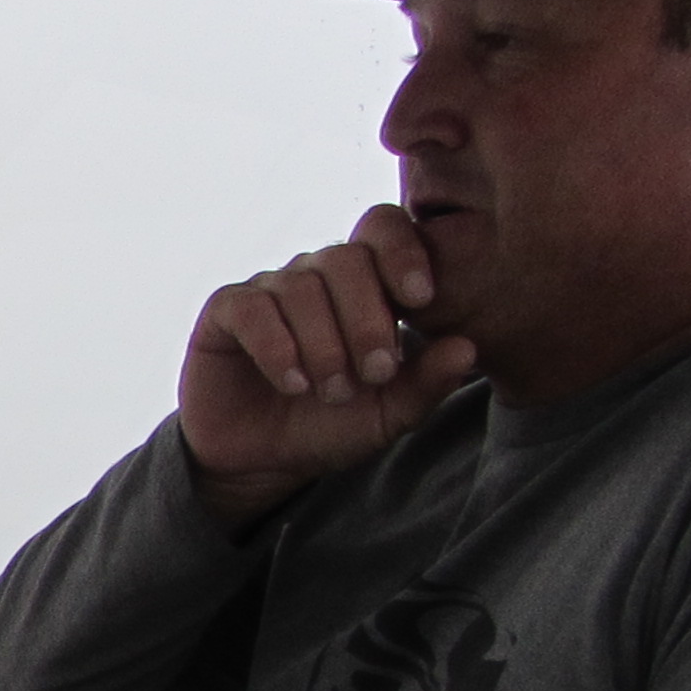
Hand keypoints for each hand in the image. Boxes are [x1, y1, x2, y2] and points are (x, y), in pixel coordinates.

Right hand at [177, 205, 479, 523]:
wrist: (260, 461)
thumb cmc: (330, 426)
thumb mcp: (389, 414)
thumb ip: (427, 383)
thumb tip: (467, 346)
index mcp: (364, 284)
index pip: (383, 229)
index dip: (402, 251)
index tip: (421, 299)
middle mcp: (315, 275)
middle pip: (345, 258)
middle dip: (366, 317)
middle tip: (374, 372)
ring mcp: (268, 290)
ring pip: (299, 286)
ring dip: (322, 344)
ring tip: (330, 392)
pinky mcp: (224, 314)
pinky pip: (251, 308)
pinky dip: (276, 346)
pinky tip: (292, 382)